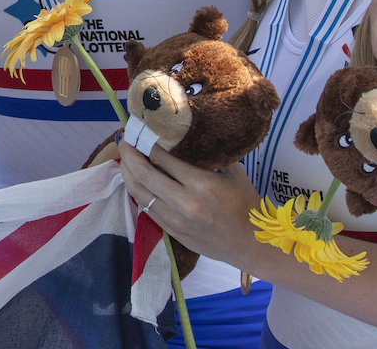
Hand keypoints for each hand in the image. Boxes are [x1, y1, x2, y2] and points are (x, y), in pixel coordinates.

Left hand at [117, 141, 261, 268]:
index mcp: (201, 184)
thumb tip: (187, 137)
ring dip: (127, 174)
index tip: (137, 132)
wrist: (253, 244)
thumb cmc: (246, 204)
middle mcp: (184, 202)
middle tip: (123, 142)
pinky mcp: (172, 233)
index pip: (162, 158)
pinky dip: (138, 192)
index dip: (145, 143)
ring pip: (139, 193)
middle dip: (128, 155)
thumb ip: (209, 156)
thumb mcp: (234, 173)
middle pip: (144, 174)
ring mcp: (176, 220)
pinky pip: (146, 209)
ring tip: (124, 160)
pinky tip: (136, 182)